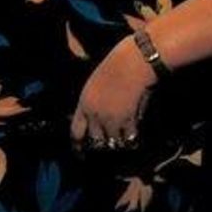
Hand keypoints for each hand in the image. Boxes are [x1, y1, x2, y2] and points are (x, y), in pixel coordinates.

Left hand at [71, 37, 156, 151]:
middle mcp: (95, 114)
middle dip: (102, 144)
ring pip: (113, 142)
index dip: (78, 144)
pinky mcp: (128, 119)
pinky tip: (135, 133)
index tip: (81, 151)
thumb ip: (94, 101)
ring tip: (124, 139)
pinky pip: (128, 137)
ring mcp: (111, 118)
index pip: (76, 131)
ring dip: (118, 142)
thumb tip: (97, 118)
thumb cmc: (118, 64)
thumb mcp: (96, 82)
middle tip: (109, 144)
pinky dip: (132, 137)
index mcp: (84, 103)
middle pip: (95, 141)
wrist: (135, 60)